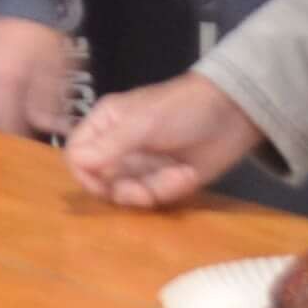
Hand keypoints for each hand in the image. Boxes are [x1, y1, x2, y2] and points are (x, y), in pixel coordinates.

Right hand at [0, 16, 75, 138]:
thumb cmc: (39, 26)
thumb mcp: (54, 67)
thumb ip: (48, 101)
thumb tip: (48, 127)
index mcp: (1, 78)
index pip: (2, 124)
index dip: (16, 138)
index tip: (27, 145)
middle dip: (0, 129)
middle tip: (19, 131)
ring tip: (10, 115)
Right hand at [62, 73, 263, 209]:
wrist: (233, 115)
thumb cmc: (182, 109)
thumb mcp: (142, 124)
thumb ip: (108, 146)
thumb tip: (75, 164)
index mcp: (105, 124)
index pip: (77, 155)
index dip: (86, 175)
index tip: (104, 186)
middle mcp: (119, 147)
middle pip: (101, 182)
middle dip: (126, 190)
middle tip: (146, 192)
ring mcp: (142, 165)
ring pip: (129, 194)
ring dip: (155, 189)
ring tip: (179, 175)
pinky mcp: (164, 180)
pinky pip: (155, 197)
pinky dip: (172, 189)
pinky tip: (188, 175)